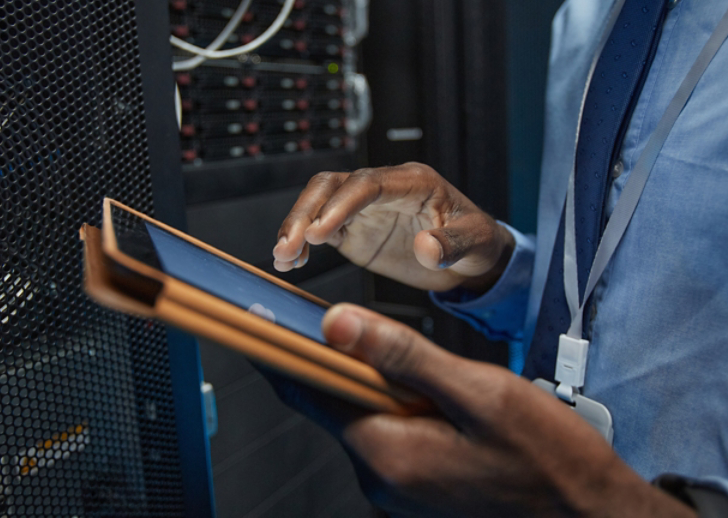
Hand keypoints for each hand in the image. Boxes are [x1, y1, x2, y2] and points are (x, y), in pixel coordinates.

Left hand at [271, 304, 697, 517]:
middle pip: (338, 403)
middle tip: (366, 324)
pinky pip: (392, 437)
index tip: (261, 318)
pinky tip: (443, 401)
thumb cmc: (547, 459)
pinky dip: (402, 408)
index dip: (283, 350)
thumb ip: (404, 358)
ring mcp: (399, 490)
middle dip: (347, 360)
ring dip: (384, 384)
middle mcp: (380, 478)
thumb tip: (336, 324)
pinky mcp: (418, 490)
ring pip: (368, 417)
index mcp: (386, 453)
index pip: (308, 392)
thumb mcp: (478, 393)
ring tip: (435, 371)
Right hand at [272, 163, 514, 292]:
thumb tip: (426, 247)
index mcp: (412, 182)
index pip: (367, 184)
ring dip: (296, 227)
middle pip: (332, 186)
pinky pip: (320, 229)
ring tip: (283, 257)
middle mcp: (383, 190)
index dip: (341, 204)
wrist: (470, 259)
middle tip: (289, 246)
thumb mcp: (476, 243)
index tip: (320, 231)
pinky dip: (302, 243)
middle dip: (306, 212)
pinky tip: (291, 261)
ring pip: (319, 203)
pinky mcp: (354, 229)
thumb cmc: (477, 241)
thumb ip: (452, 244)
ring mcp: (364, 210)